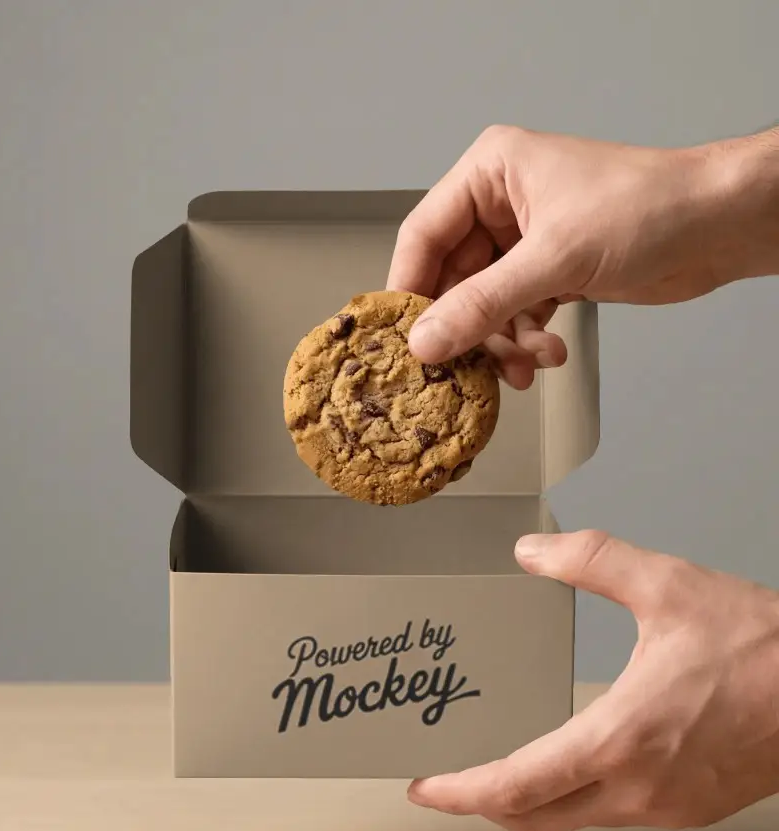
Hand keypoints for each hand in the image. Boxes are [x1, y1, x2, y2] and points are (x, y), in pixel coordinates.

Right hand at [388, 125, 778, 387]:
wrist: (716, 226)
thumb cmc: (646, 209)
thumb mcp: (554, 259)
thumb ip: (484, 303)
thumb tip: (425, 343)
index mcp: (490, 173)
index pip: (424, 235)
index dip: (410, 290)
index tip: (403, 341)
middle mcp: (500, 205)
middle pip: (452, 279)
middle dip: (468, 327)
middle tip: (469, 369)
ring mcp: (524, 242)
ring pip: (483, 305)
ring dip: (501, 342)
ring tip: (525, 365)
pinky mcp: (548, 272)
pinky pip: (515, 315)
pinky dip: (525, 341)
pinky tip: (548, 354)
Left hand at [408, 530, 778, 830]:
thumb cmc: (765, 650)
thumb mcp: (668, 586)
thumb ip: (592, 562)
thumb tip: (534, 552)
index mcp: (619, 740)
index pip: (516, 787)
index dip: (460, 792)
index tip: (426, 788)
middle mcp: (637, 788)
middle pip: (533, 819)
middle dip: (483, 803)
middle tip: (451, 782)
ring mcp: (665, 807)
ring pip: (573, 821)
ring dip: (530, 801)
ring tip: (503, 766)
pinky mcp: (689, 808)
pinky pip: (613, 814)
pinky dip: (577, 798)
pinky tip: (575, 762)